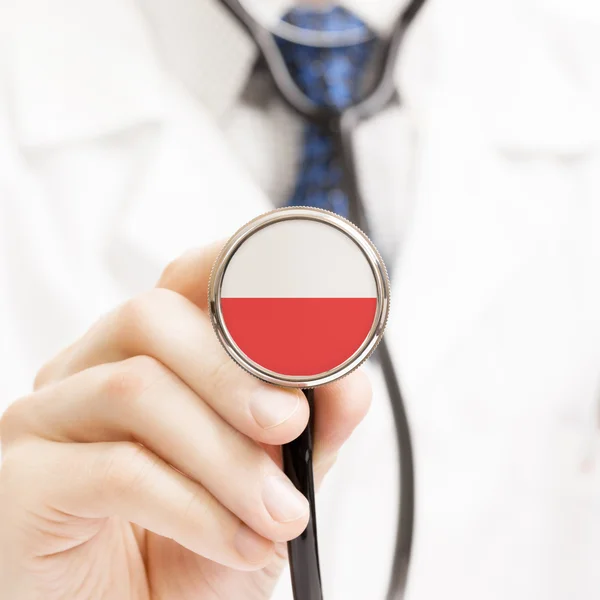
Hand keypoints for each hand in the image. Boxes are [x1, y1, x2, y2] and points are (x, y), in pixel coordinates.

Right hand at [0, 242, 371, 599]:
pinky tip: (237, 542)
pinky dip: (195, 508)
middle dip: (235, 372)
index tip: (302, 311)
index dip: (239, 274)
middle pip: (151, 317)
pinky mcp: (22, 481)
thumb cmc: (196, 546)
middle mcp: (89, 369)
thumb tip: (350, 381)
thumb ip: (312, 427)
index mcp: (148, 354)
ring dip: (227, 456)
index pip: (184, 280)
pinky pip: (114, 468)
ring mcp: (47, 419)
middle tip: (290, 425)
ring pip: (135, 388)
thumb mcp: (273, 482)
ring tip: (279, 513)